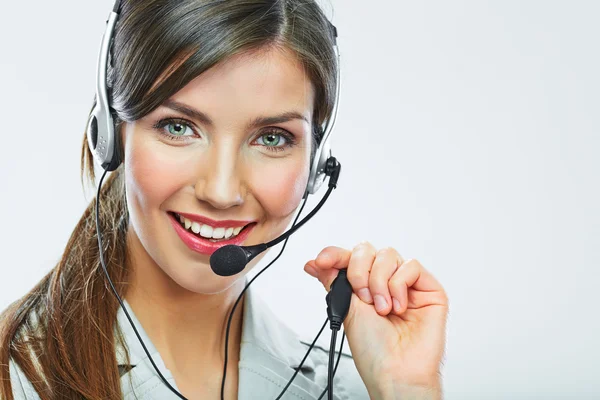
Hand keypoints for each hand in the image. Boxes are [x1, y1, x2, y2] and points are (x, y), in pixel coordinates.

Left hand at [304, 242, 447, 399]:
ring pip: (388, 254)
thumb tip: (314, 263)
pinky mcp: (429, 289)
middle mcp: (386, 282)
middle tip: (362, 297)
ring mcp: (407, 284)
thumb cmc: (374, 350)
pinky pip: (411, 266)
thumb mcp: (345, 308)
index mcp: (365, 286)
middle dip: (359, 271)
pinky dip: (399, 286)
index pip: (350, 257)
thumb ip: (333, 280)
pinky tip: (399, 308)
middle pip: (368, 250)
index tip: (321, 261)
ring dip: (379, 281)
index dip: (334, 255)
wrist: (395, 371)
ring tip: (382, 309)